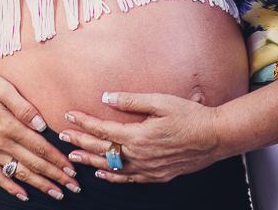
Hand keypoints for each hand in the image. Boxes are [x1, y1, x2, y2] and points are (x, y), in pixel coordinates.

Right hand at [0, 66, 80, 200]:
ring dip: (40, 185)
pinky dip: (10, 187)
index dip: (57, 158)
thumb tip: (41, 124)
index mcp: (8, 124)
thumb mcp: (1, 87)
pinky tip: (23, 195)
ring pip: (19, 173)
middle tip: (74, 186)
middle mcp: (0, 142)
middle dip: (56, 176)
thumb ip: (22, 106)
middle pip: (33, 163)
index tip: (72, 168)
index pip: (39, 146)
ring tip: (57, 194)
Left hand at [60, 91, 221, 183]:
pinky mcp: (156, 175)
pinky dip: (113, 177)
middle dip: (80, 142)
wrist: (215, 137)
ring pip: (112, 167)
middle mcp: (139, 155)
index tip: (69, 116)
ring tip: (73, 157)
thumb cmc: (190, 116)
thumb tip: (106, 98)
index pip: (102, 129)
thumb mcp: (160, 101)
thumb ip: (131, 101)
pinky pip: (128, 179)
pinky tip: (102, 173)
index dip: (83, 123)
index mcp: (138, 135)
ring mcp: (148, 168)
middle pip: (102, 149)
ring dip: (90, 161)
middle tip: (62, 137)